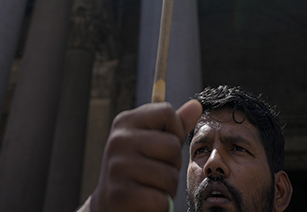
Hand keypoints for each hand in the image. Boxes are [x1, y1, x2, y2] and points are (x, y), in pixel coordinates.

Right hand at [83, 99, 202, 211]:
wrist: (110, 204)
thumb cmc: (138, 169)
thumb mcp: (153, 142)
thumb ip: (174, 125)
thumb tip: (197, 105)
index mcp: (125, 122)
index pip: (166, 112)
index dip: (175, 130)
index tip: (163, 145)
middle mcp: (118, 141)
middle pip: (173, 145)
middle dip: (173, 164)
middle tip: (154, 172)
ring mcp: (118, 168)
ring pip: (170, 175)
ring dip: (168, 187)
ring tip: (150, 187)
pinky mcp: (121, 195)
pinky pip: (162, 199)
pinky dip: (161, 204)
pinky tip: (146, 202)